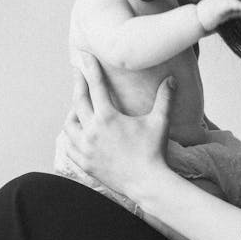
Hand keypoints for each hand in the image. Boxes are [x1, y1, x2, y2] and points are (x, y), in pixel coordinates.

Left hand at [63, 52, 175, 204]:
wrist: (147, 183)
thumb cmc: (154, 151)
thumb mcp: (160, 122)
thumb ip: (165, 98)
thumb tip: (172, 79)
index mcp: (108, 117)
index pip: (96, 86)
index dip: (89, 69)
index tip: (83, 57)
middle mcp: (92, 131)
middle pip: (78, 101)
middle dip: (77, 84)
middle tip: (77, 72)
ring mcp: (86, 148)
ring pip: (69, 124)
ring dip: (72, 112)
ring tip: (77, 106)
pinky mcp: (84, 163)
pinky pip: (69, 146)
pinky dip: (70, 136)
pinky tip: (75, 133)